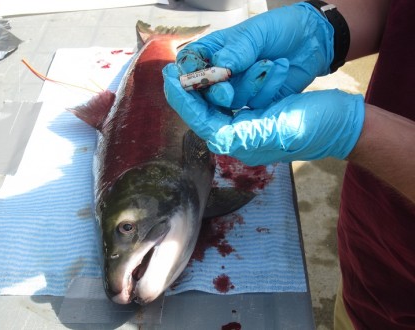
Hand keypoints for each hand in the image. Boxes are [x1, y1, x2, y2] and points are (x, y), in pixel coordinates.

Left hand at [163, 63, 364, 164]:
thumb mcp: (284, 128)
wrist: (343, 125)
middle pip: (204, 119)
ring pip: (213, 113)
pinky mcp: (257, 122)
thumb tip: (217, 138)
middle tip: (169, 74)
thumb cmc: (318, 125)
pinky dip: (215, 93)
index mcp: (246, 145)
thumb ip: (250, 135)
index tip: (169, 80)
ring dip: (198, 94)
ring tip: (183, 74)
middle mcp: (242, 142)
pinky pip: (228, 109)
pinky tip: (208, 80)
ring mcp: (249, 132)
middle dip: (186, 97)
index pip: (204, 124)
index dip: (185, 102)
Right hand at [177, 2, 333, 108]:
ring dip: (252, 84)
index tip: (196, 81)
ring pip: (231, 101)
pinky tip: (281, 68)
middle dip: (217, 93)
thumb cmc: (280, 28)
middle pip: (205, 93)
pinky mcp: (256, 102)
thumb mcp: (257, 32)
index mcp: (213, 51)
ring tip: (272, 63)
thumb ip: (239, 49)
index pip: (189, 66)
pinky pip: (254, 105)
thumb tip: (220, 68)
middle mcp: (221, 74)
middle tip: (227, 92)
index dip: (187, 77)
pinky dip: (268, 88)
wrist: (312, 39)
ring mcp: (238, 89)